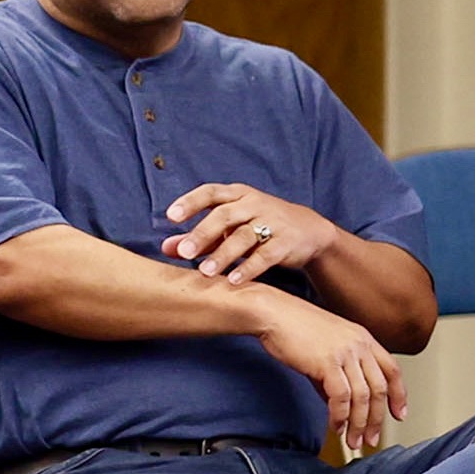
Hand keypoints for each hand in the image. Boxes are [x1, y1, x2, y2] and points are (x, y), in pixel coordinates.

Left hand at [162, 183, 345, 286]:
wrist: (309, 230)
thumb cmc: (259, 225)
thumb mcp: (230, 226)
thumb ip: (199, 236)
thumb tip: (165, 248)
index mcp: (237, 195)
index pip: (211, 192)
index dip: (190, 202)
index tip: (170, 216)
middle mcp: (254, 204)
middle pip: (225, 215)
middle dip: (202, 233)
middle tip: (184, 252)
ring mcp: (273, 221)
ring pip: (244, 236)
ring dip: (223, 254)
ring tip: (205, 272)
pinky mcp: (287, 241)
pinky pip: (266, 255)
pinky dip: (250, 268)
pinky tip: (234, 281)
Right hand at [252, 291, 401, 455]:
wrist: (272, 313)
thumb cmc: (292, 326)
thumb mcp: (323, 348)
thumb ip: (334, 374)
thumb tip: (335, 401)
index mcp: (363, 338)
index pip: (392, 371)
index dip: (398, 395)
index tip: (398, 414)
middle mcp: (359, 345)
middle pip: (380, 389)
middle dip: (376, 419)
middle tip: (370, 438)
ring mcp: (345, 353)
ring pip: (363, 397)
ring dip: (358, 424)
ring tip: (352, 441)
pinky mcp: (327, 362)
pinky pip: (341, 396)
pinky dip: (340, 416)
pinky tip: (335, 426)